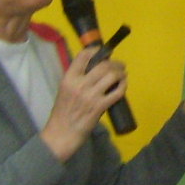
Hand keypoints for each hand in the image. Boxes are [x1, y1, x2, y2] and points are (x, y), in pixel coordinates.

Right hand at [39, 44, 128, 160]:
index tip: (104, 52)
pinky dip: (123, 87)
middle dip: (115, 63)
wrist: (61, 134)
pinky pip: (117, 92)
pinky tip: (123, 86)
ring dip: (121, 74)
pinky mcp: (100, 106)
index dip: (96, 50)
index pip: (83, 57)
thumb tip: (96, 69)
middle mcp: (79, 84)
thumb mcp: (65, 91)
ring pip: (112, 76)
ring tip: (123, 75)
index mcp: (68, 79)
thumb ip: (78, 80)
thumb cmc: (63, 113)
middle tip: (120, 66)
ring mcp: (90, 96)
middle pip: (103, 65)